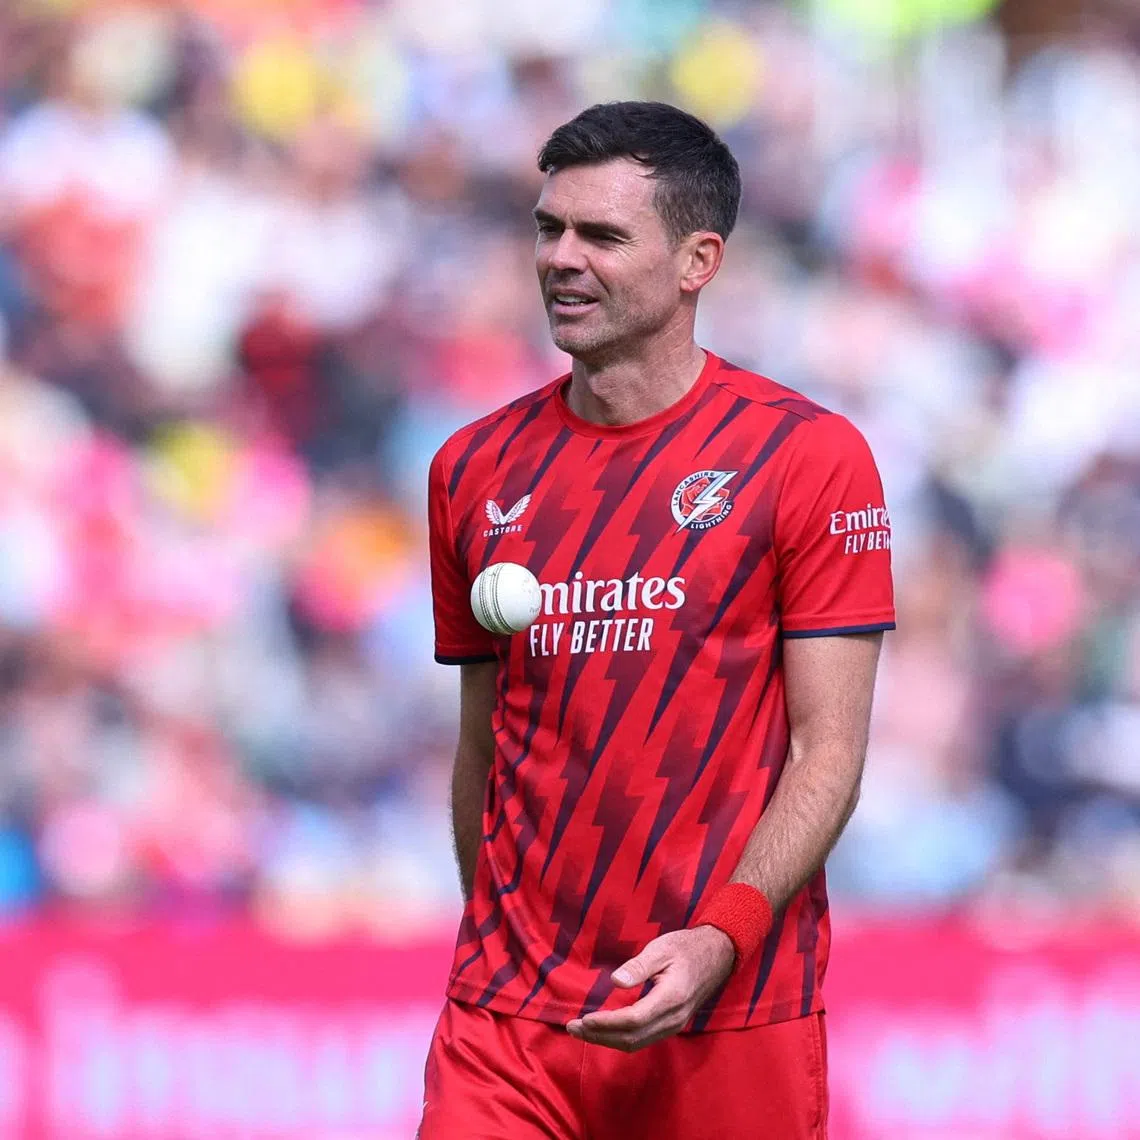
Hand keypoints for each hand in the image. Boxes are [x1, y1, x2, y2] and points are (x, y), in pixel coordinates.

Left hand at [566, 925, 734, 1052]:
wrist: (716, 957)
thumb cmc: (686, 948)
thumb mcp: (662, 949)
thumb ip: (639, 966)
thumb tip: (615, 981)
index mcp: (671, 998)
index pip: (633, 1020)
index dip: (606, 1023)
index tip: (583, 1019)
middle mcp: (673, 1018)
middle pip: (631, 1038)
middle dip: (600, 1036)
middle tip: (573, 1028)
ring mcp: (674, 1025)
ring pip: (636, 1043)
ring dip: (607, 1040)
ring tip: (583, 1031)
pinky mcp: (671, 1025)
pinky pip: (643, 1039)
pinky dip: (620, 1038)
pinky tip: (604, 1030)